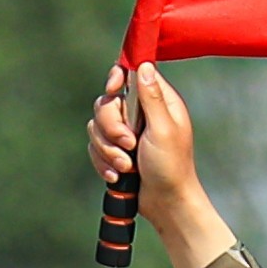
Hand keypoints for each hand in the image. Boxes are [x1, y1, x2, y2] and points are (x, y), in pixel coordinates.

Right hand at [87, 66, 232, 267]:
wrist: (165, 203)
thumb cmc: (171, 167)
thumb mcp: (163, 128)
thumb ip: (152, 97)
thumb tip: (145, 64)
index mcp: (158, 102)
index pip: (131, 74)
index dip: (117, 78)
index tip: (112, 89)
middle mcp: (140, 113)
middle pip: (107, 102)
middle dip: (111, 127)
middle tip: (128, 144)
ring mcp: (126, 132)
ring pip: (96, 126)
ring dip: (108, 150)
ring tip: (126, 167)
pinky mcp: (115, 151)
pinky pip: (95, 147)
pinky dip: (103, 163)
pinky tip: (117, 176)